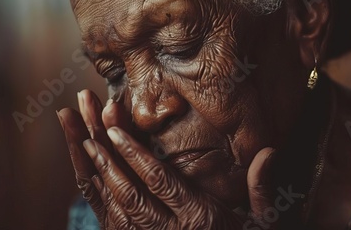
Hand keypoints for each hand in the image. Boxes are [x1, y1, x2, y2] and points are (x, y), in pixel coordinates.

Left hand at [57, 89, 277, 229]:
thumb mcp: (266, 224)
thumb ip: (262, 188)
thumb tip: (268, 151)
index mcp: (199, 219)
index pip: (160, 183)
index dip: (136, 155)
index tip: (115, 130)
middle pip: (130, 194)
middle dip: (107, 160)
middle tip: (89, 129)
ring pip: (118, 209)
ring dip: (98, 176)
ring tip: (82, 143)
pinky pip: (117, 223)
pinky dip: (101, 198)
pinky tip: (92, 175)